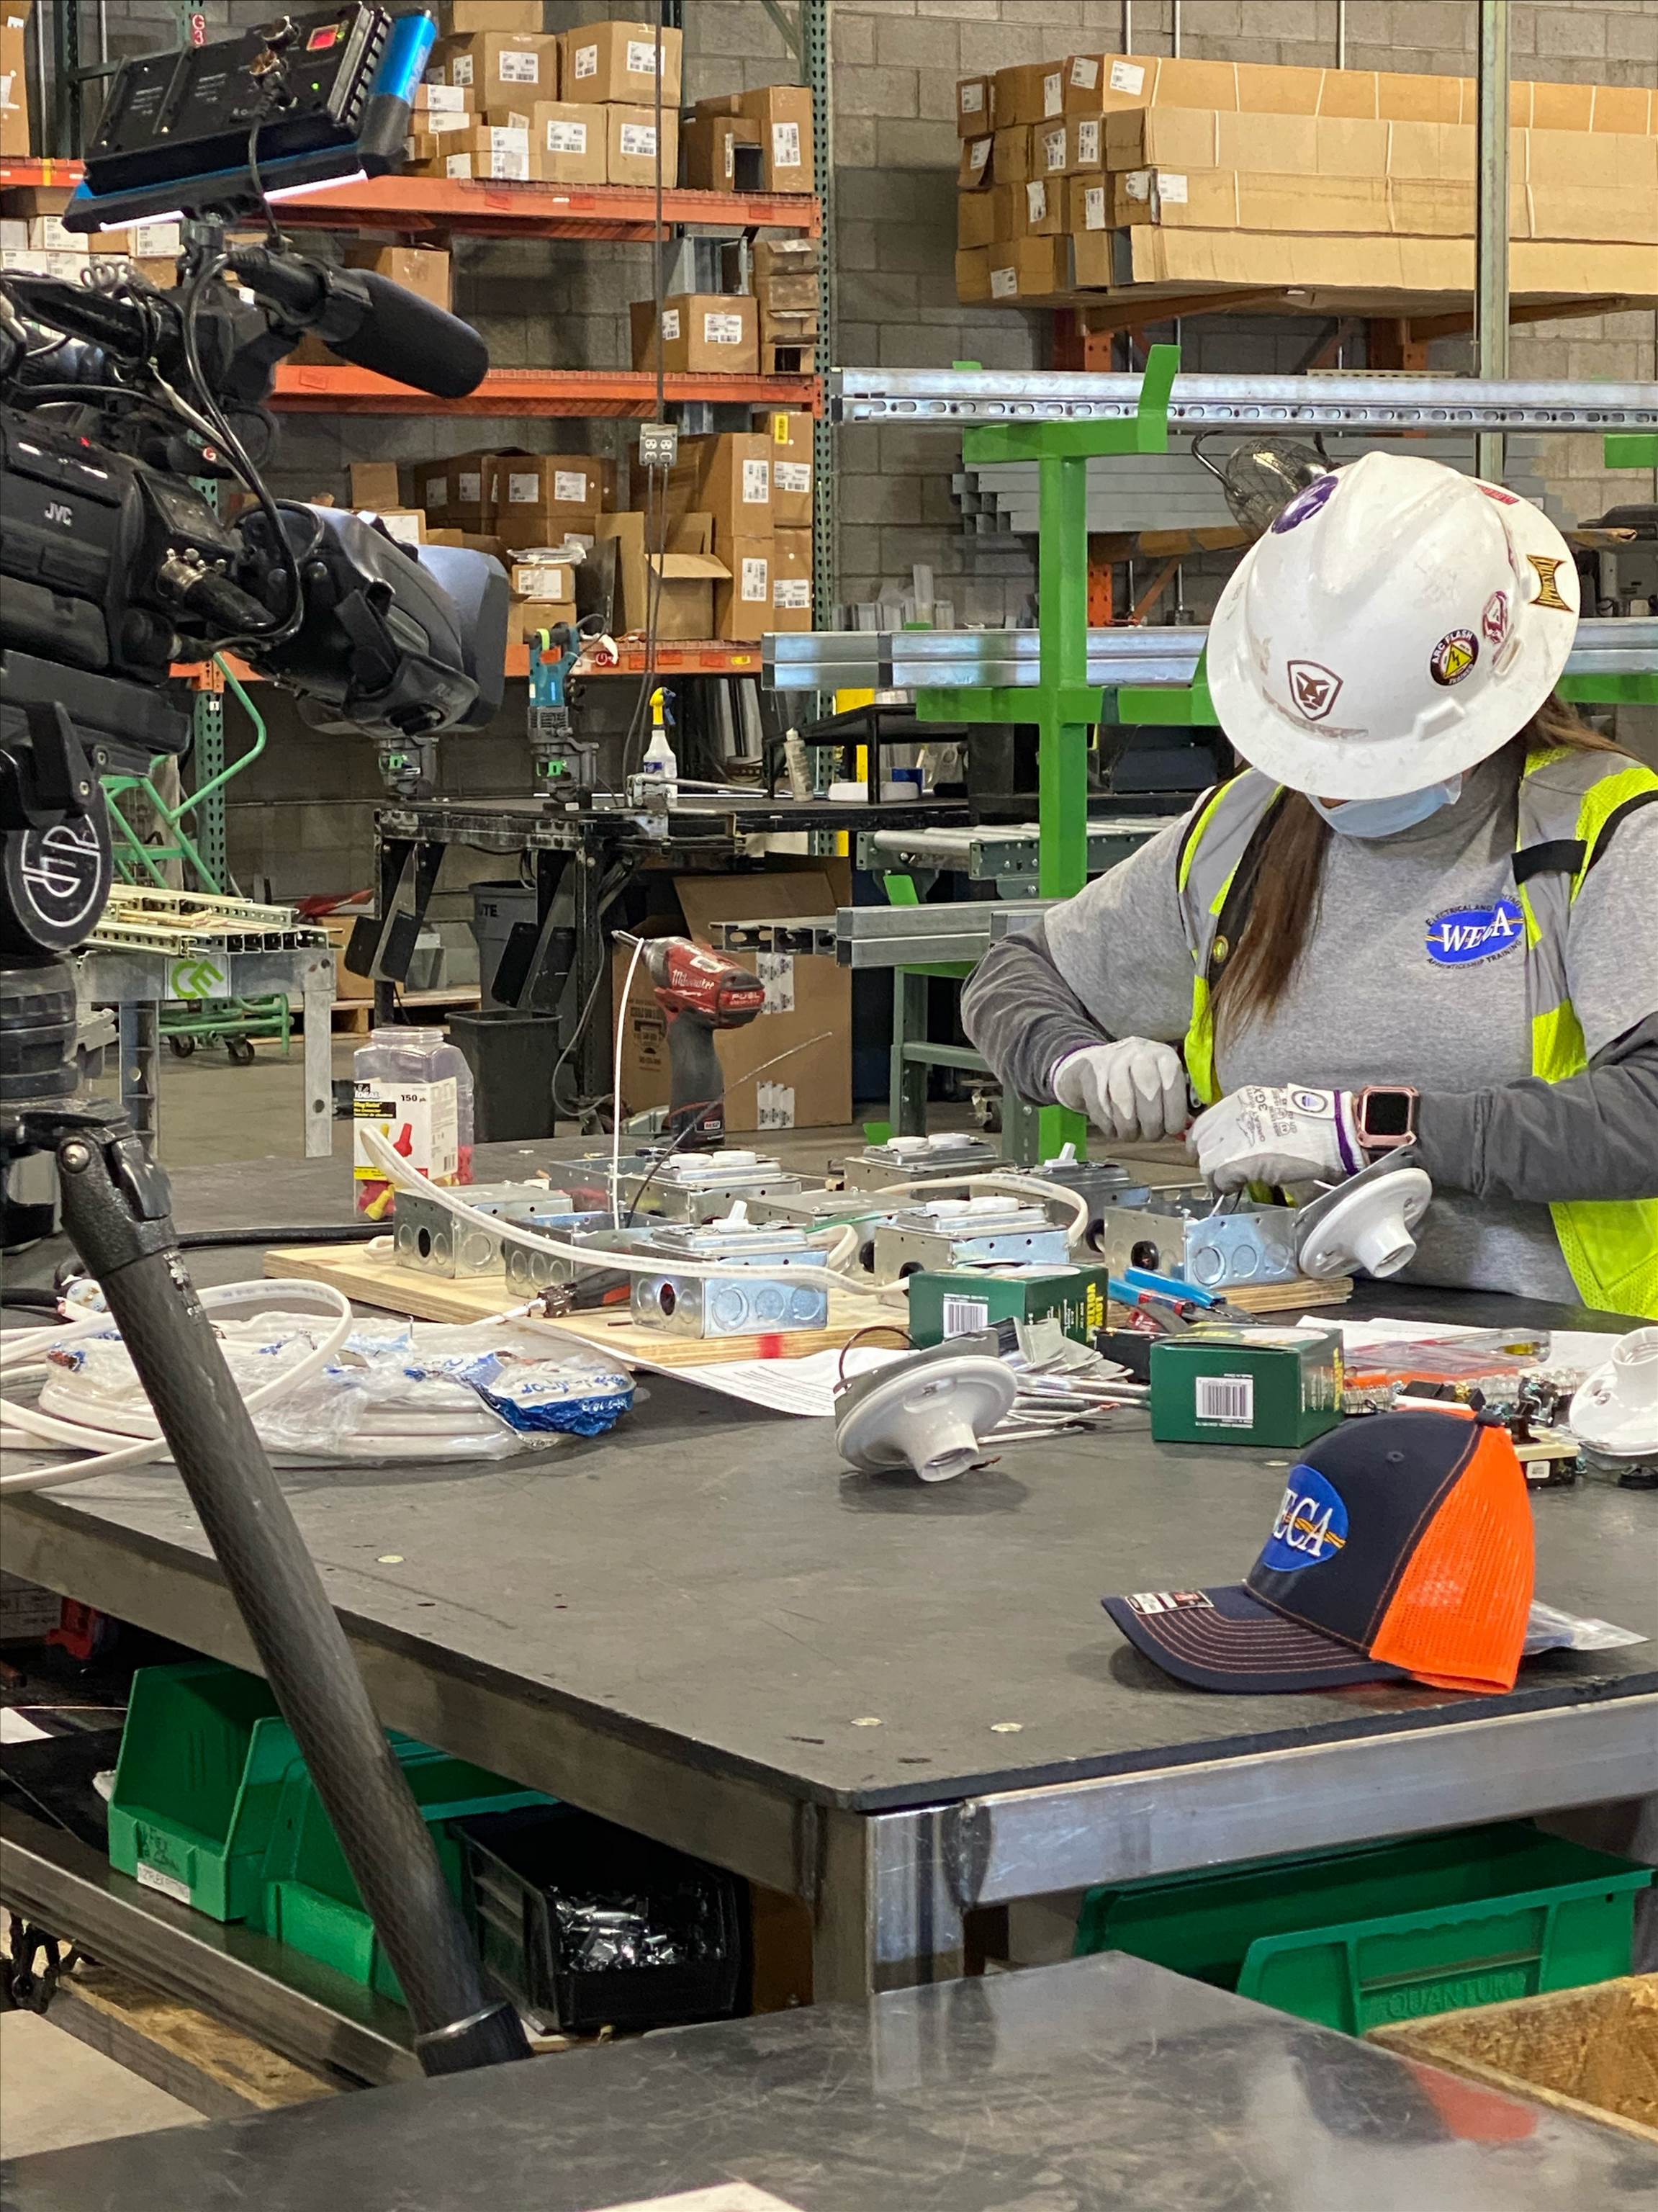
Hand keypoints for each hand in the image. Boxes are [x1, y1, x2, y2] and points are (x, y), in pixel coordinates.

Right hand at [1051, 1039, 1188, 1142]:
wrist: (1096, 1063)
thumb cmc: (1136, 1080)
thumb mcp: (1160, 1082)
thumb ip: (1173, 1103)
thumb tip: (1184, 1130)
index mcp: (1163, 1056)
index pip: (1172, 1083)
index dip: (1174, 1111)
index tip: (1172, 1129)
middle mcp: (1138, 1053)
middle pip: (1148, 1091)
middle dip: (1151, 1122)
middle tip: (1151, 1135)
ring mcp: (1111, 1060)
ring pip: (1122, 1100)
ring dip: (1128, 1126)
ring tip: (1130, 1134)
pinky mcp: (1089, 1072)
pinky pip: (1099, 1105)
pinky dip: (1107, 1124)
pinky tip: (1113, 1128)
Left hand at [1189, 1084, 1360, 1190]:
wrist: (1335, 1133)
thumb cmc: (1315, 1125)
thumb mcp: (1273, 1114)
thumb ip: (1251, 1126)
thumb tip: (1240, 1147)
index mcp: (1241, 1100)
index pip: (1205, 1123)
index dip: (1206, 1144)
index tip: (1212, 1156)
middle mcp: (1233, 1114)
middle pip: (1200, 1141)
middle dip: (1207, 1159)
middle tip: (1218, 1174)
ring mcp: (1235, 1136)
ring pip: (1206, 1161)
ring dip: (1215, 1175)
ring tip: (1228, 1184)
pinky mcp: (1240, 1159)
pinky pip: (1219, 1176)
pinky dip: (1223, 1186)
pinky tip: (1235, 1189)